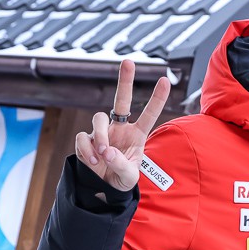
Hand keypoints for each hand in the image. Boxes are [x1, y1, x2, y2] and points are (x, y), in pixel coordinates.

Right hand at [75, 59, 170, 190]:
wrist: (104, 189)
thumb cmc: (122, 178)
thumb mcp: (128, 176)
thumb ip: (121, 164)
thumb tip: (106, 151)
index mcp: (137, 134)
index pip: (149, 114)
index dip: (157, 98)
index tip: (165, 80)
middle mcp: (120, 128)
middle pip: (121, 100)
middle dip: (125, 81)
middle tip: (129, 61)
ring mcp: (102, 132)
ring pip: (97, 118)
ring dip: (99, 135)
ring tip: (103, 153)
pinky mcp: (86, 140)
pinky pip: (83, 137)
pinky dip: (86, 149)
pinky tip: (93, 161)